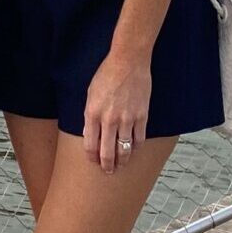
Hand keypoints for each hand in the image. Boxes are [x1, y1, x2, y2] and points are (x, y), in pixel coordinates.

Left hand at [83, 53, 150, 173]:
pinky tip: (134, 148)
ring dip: (122, 160)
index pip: (90, 145)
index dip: (92, 158)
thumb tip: (91, 134)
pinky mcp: (142, 116)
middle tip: (108, 171)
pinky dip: (136, 146)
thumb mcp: (90, 94)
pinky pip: (139, 138)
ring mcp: (127, 119)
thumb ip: (90, 115)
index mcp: (92, 113)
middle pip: (107, 152)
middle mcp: (109, 119)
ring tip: (121, 165)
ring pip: (124, 149)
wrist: (128, 61)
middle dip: (107, 166)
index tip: (94, 162)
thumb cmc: (107, 74)